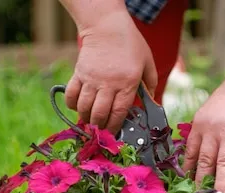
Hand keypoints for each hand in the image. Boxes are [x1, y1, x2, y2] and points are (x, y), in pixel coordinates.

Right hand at [65, 10, 156, 132]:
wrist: (107, 26)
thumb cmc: (130, 44)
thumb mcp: (147, 62)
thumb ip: (150, 84)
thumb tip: (152, 103)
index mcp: (127, 82)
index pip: (119, 111)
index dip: (115, 127)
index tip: (113, 134)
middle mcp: (108, 82)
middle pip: (100, 113)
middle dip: (100, 127)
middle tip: (101, 130)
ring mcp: (91, 78)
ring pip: (84, 107)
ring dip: (86, 118)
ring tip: (90, 120)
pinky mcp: (79, 73)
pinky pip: (71, 94)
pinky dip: (72, 105)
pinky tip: (77, 107)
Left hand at [182, 74, 224, 192]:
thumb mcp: (209, 114)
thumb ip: (204, 134)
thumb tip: (197, 160)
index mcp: (199, 126)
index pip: (191, 153)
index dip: (188, 172)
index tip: (185, 188)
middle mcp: (212, 130)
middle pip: (205, 160)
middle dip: (201, 182)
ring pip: (224, 161)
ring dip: (221, 182)